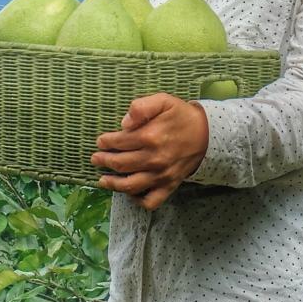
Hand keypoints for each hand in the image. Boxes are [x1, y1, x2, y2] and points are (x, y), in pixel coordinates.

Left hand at [90, 93, 208, 211]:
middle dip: (104, 161)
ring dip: (113, 184)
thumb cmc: (181, 115)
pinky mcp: (169, 186)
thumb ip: (142, 107)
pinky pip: (151, 201)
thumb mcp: (163, 101)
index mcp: (150, 136)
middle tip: (95, 158)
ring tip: (102, 180)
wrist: (206, 134)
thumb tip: (123, 123)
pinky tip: (129, 193)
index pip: (120, 142)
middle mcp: (154, 159)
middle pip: (121, 164)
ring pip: (131, 185)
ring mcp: (161, 175)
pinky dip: (138, 200)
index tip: (100, 141)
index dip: (106, 142)